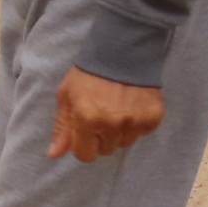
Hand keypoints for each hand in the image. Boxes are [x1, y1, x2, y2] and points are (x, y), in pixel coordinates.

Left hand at [49, 67, 164, 162]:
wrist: (122, 51)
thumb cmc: (88, 74)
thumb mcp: (67, 97)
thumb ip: (62, 128)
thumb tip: (54, 154)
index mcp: (87, 119)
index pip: (85, 155)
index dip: (83, 145)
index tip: (85, 133)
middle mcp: (112, 124)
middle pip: (106, 150)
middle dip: (101, 137)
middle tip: (101, 115)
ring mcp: (135, 121)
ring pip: (125, 143)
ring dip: (119, 132)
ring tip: (117, 109)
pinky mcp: (153, 117)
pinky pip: (143, 133)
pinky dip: (137, 124)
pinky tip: (131, 106)